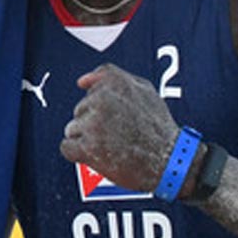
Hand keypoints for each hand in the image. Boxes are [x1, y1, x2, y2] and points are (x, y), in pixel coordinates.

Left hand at [60, 63, 178, 191]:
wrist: (170, 161)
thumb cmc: (158, 126)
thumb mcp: (143, 89)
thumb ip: (110, 76)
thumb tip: (81, 81)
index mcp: (113, 82)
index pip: (89, 89)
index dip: (104, 106)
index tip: (117, 116)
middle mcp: (101, 99)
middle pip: (80, 111)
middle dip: (94, 123)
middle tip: (119, 133)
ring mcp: (93, 124)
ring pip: (73, 129)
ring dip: (88, 139)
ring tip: (112, 145)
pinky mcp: (87, 148)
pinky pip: (67, 147)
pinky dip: (78, 154)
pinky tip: (98, 155)